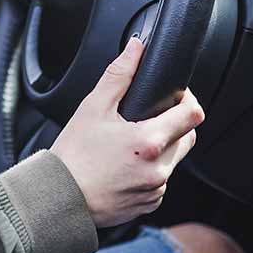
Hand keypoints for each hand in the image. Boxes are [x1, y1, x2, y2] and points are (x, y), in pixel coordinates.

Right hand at [49, 37, 204, 227]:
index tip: (174, 96)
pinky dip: (149, 171)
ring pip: (173, 160)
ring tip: (129, 144)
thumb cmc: (73, 155)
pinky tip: (125, 166)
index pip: (193, 114)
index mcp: (149, 141)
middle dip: (173, 124)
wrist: (60, 197)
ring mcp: (156, 189)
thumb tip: (136, 48)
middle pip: (187, 137)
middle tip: (145, 119)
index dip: (187, 99)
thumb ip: (119, 75)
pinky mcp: (150, 204)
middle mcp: (159, 169)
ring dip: (161, 149)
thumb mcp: (93, 107)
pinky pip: (160, 181)